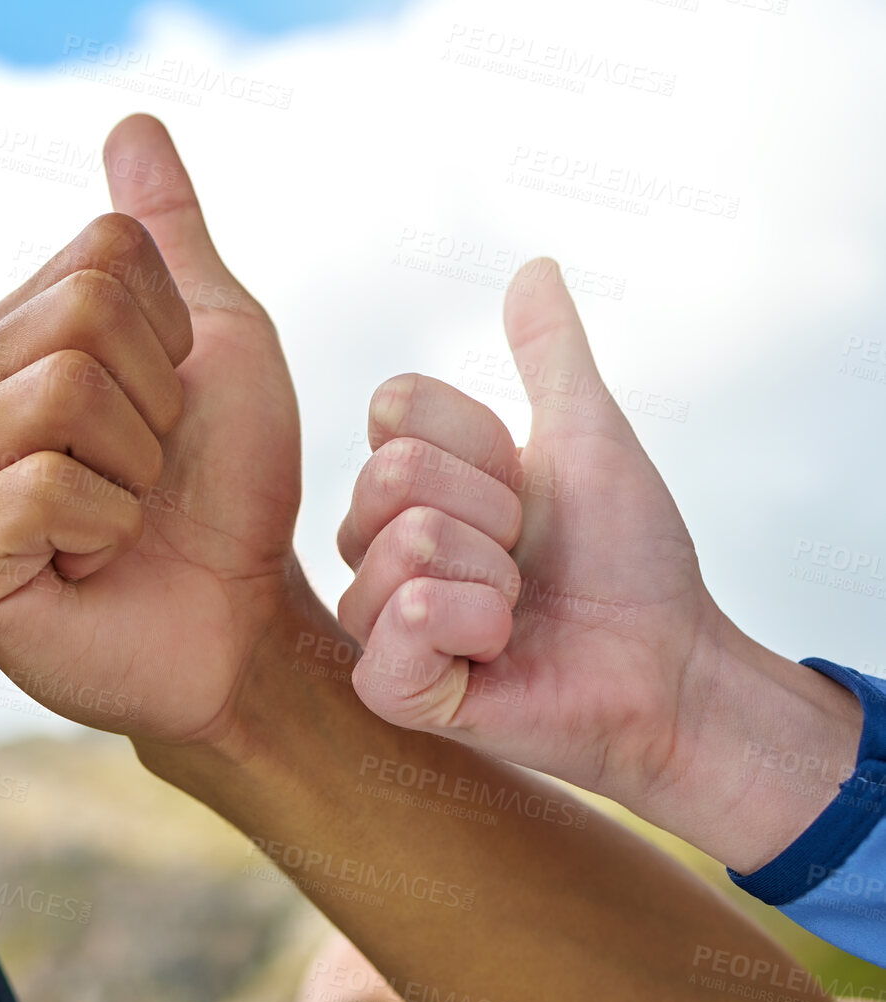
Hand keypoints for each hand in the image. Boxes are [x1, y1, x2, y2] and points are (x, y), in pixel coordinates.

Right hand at [0, 114, 311, 750]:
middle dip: (157, 407)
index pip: (102, 260)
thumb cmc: (224, 491)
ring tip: (118, 520)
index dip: (173, 340)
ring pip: (61, 396)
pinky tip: (88, 563)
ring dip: (135, 469)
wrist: (238, 619)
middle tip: (144, 476)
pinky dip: (105, 527)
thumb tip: (132, 125)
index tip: (166, 414)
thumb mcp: (218, 342)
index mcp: (4, 340)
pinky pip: (42, 487)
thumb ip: (166, 237)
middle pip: (80, 321)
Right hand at [336, 260, 860, 870]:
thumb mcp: (590, 438)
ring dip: (493, 577)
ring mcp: (378, 618)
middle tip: (527, 559)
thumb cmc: (631, 563)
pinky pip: (402, 620)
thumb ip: (551, 354)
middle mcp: (379, 546)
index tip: (525, 489)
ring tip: (518, 611)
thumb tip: (533, 267)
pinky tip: (497, 651)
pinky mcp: (391, 685)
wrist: (672, 666)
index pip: (394, 408)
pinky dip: (472, 626)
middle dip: (492, 513)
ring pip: (403, 545)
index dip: (479, 441)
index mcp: (412, 486)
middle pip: (391, 474)